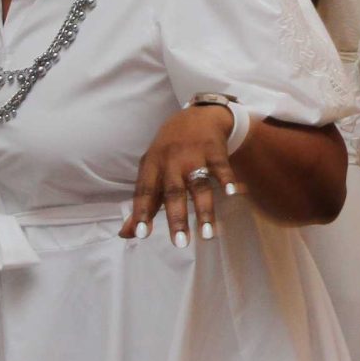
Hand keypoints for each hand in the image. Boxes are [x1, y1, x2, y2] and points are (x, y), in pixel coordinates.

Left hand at [120, 103, 238, 247]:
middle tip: (180, 243)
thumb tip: (126, 234)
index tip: (141, 234)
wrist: (196, 116)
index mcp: (152, 166)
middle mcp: (172, 161)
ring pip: (199, 186)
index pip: (145, 191)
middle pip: (174, 192)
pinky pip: (221, 168)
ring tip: (208, 234)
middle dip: (177, 218)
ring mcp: (194, 155)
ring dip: (204, 210)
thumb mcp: (152, 171)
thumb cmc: (169, 151)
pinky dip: (227, 181)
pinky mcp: (214, 151)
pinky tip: (233, 194)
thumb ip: (143, 204)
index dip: (142, 212)